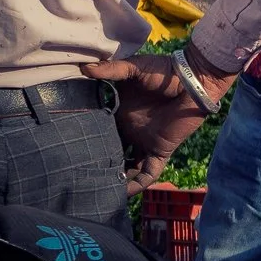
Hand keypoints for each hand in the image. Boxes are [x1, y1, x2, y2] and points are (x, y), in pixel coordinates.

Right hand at [82, 47, 234, 195]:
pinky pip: (148, 173)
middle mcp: (129, 132)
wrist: (193, 80)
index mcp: (119, 114)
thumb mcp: (134, 68)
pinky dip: (138, 185)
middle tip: (76, 176)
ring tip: (96, 190)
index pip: (99, 131)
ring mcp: (144, 142)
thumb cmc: (165, 71)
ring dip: (115, 178)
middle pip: (110, 153)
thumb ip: (111, 70)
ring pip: (127, 167)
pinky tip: (123, 193)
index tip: (67, 149)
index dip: (85, 140)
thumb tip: (84, 68)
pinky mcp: (160, 150)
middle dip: (97, 164)